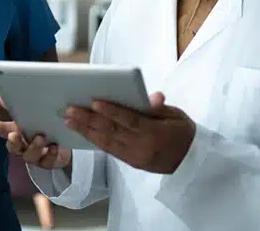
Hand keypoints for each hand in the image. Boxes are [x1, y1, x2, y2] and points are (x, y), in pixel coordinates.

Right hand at [0, 94, 71, 169]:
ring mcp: (36, 156)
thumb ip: (17, 105)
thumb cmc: (45, 125)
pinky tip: (54, 147)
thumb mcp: (33, 114)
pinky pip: (48, 162)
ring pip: (29, 156)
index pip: (6, 131)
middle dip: (13, 142)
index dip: (1, 129)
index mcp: (19, 133)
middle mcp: (24, 147)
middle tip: (14, 135)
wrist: (64, 141)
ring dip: (33, 147)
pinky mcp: (49, 162)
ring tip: (40, 138)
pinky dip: (50, 155)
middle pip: (14, 147)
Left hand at [64, 92, 194, 173]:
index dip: (112, 112)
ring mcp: (135, 157)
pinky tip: (82, 132)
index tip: (94, 102)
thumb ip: (160, 108)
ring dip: (85, 131)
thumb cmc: (183, 132)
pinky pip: (109, 150)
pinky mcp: (131, 163)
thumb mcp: (177, 116)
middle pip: (112, 132)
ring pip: (106, 142)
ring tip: (68, 120)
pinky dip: (94, 140)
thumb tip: (153, 97)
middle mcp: (143, 147)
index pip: (130, 121)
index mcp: (156, 134)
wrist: (192, 163)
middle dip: (89, 120)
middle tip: (69, 110)